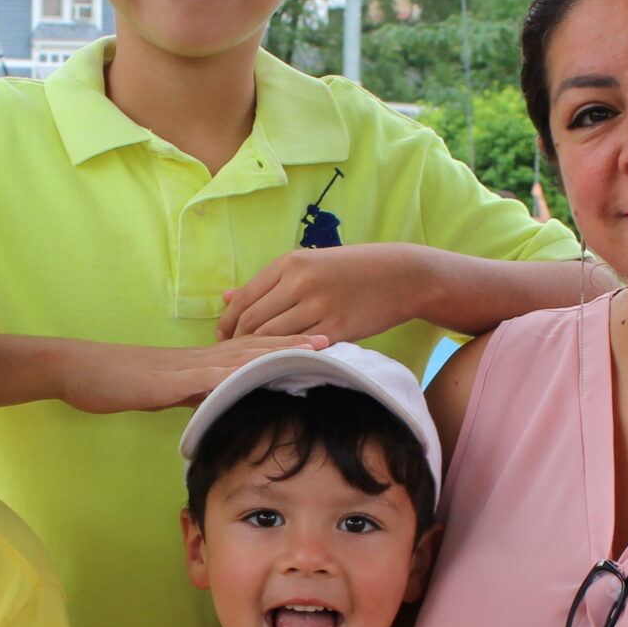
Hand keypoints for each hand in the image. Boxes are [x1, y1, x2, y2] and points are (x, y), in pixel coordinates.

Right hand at [61, 334, 329, 413]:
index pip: (252, 350)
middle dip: (296, 342)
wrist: (79, 371)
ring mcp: (186, 367)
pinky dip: (237, 376)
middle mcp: (200, 358)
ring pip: (241, 356)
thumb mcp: (166, 392)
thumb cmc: (117, 382)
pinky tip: (261, 376)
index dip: (286, 345)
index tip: (320, 344)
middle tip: (335, 337)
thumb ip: (195, 393)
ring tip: (313, 349)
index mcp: (201, 362)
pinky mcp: (170, 381)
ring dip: (279, 352)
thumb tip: (221, 401)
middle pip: (256, 346)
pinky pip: (209, 376)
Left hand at [218, 244, 440, 341]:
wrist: (402, 275)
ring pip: (272, 338)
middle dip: (239, 342)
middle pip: (253, 321)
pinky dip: (286, 357)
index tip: (224, 338)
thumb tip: (225, 296)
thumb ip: (268, 283)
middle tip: (235, 356)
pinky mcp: (337, 328)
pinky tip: (283, 363)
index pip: (244, 298)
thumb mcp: (309, 264)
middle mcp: (300, 282)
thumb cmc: (353, 270)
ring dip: (260, 353)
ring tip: (255, 362)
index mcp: (290, 262)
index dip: (228, 322)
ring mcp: (319, 306)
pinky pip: (300, 348)